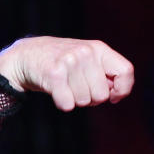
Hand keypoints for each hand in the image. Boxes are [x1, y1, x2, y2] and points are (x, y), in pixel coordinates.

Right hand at [0, 36, 133, 110]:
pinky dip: (62, 103)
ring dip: (75, 99)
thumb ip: (106, 74)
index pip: (126, 71)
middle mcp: (86, 52)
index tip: (114, 96)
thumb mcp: (88, 60)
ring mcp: (70, 61)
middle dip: (91, 98)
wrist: (26, 56)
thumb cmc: (63, 63)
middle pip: (102, 95)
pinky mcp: (54, 74)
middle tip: (77, 87)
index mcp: (99, 48)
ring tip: (65, 85)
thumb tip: (117, 93)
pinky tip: (56, 91)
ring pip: (84, 101)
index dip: (123, 89)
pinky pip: (68, 104)